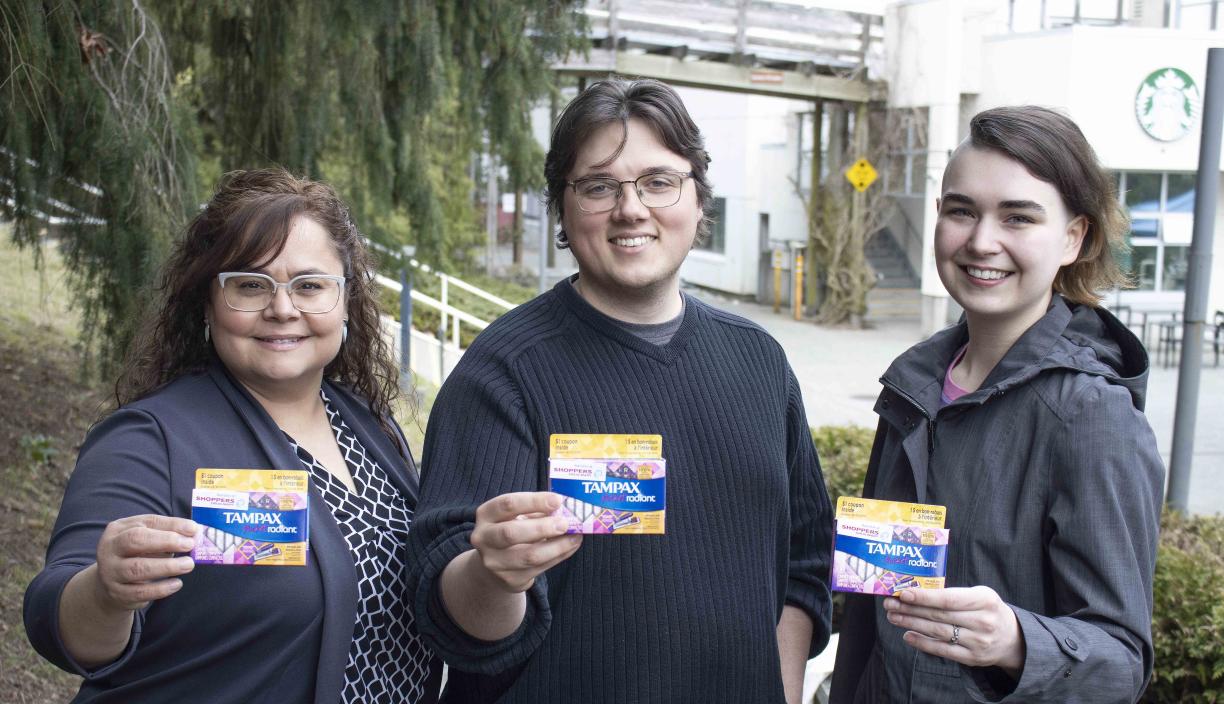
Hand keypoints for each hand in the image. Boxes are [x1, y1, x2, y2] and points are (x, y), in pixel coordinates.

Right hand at [92, 514, 198, 611]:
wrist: (111, 584)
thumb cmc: (136, 554)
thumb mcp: (148, 538)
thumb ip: (168, 533)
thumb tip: (194, 532)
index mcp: (118, 529)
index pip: (147, 522)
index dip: (172, 525)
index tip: (193, 529)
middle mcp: (110, 549)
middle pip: (135, 540)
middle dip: (166, 541)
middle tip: (190, 545)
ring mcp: (111, 572)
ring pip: (138, 568)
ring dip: (167, 566)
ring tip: (188, 564)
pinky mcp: (118, 593)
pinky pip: (140, 591)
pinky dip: (161, 588)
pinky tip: (177, 583)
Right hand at [469, 491, 581, 592]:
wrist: (495, 564)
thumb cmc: (511, 529)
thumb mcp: (516, 515)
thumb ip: (537, 511)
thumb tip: (567, 509)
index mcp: (486, 514)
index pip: (508, 504)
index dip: (534, 501)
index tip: (558, 500)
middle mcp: (484, 538)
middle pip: (511, 533)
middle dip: (542, 528)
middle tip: (565, 523)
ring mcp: (495, 562)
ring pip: (529, 556)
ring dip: (557, 546)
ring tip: (575, 536)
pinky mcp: (510, 580)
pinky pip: (539, 568)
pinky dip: (559, 556)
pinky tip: (571, 546)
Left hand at [883, 586, 1025, 677]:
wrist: (1012, 638)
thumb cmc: (988, 610)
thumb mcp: (980, 595)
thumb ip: (953, 594)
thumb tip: (916, 592)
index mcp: (985, 601)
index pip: (950, 599)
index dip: (925, 597)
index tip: (904, 594)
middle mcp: (983, 622)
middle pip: (940, 616)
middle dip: (911, 609)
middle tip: (890, 603)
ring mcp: (978, 642)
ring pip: (938, 632)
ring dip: (912, 624)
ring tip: (893, 616)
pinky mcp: (972, 658)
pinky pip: (943, 650)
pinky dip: (923, 643)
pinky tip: (907, 635)